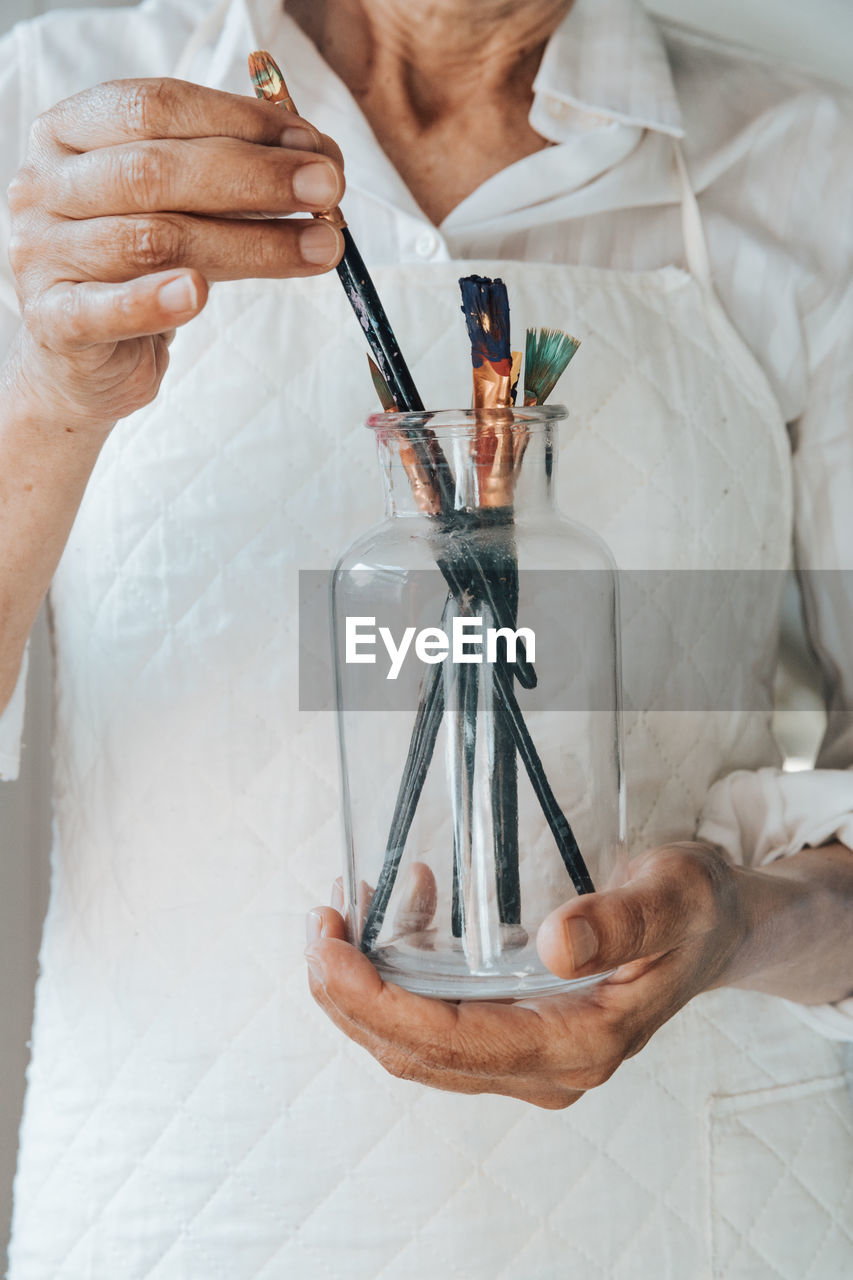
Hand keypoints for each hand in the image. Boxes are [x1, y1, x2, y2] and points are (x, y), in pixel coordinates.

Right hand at [6, 78, 345, 430]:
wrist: (82, 355)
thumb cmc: (139, 268)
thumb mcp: (180, 207)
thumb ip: (232, 177)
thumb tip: (318, 162)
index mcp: (71, 132)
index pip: (158, 109)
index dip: (243, 123)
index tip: (316, 148)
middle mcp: (46, 184)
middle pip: (156, 170)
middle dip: (255, 179)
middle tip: (328, 191)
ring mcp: (42, 253)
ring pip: (150, 240)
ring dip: (249, 244)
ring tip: (318, 249)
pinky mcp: (52, 322)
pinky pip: (106, 310)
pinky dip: (155, 302)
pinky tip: (200, 295)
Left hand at [305, 843, 747, 1108]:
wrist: (714, 926)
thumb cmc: (694, 908)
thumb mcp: (671, 896)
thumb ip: (620, 922)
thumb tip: (556, 946)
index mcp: (580, 1043)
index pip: (450, 1042)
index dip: (375, 1001)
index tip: (328, 951)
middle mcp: (548, 1065)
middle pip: (418, 1053)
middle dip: (349, 996)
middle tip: (317, 927)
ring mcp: (530, 1054)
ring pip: (419, 1042)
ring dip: (365, 986)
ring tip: (341, 915)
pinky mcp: (518, 1029)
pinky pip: (440, 1016)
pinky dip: (401, 971)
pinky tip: (402, 906)